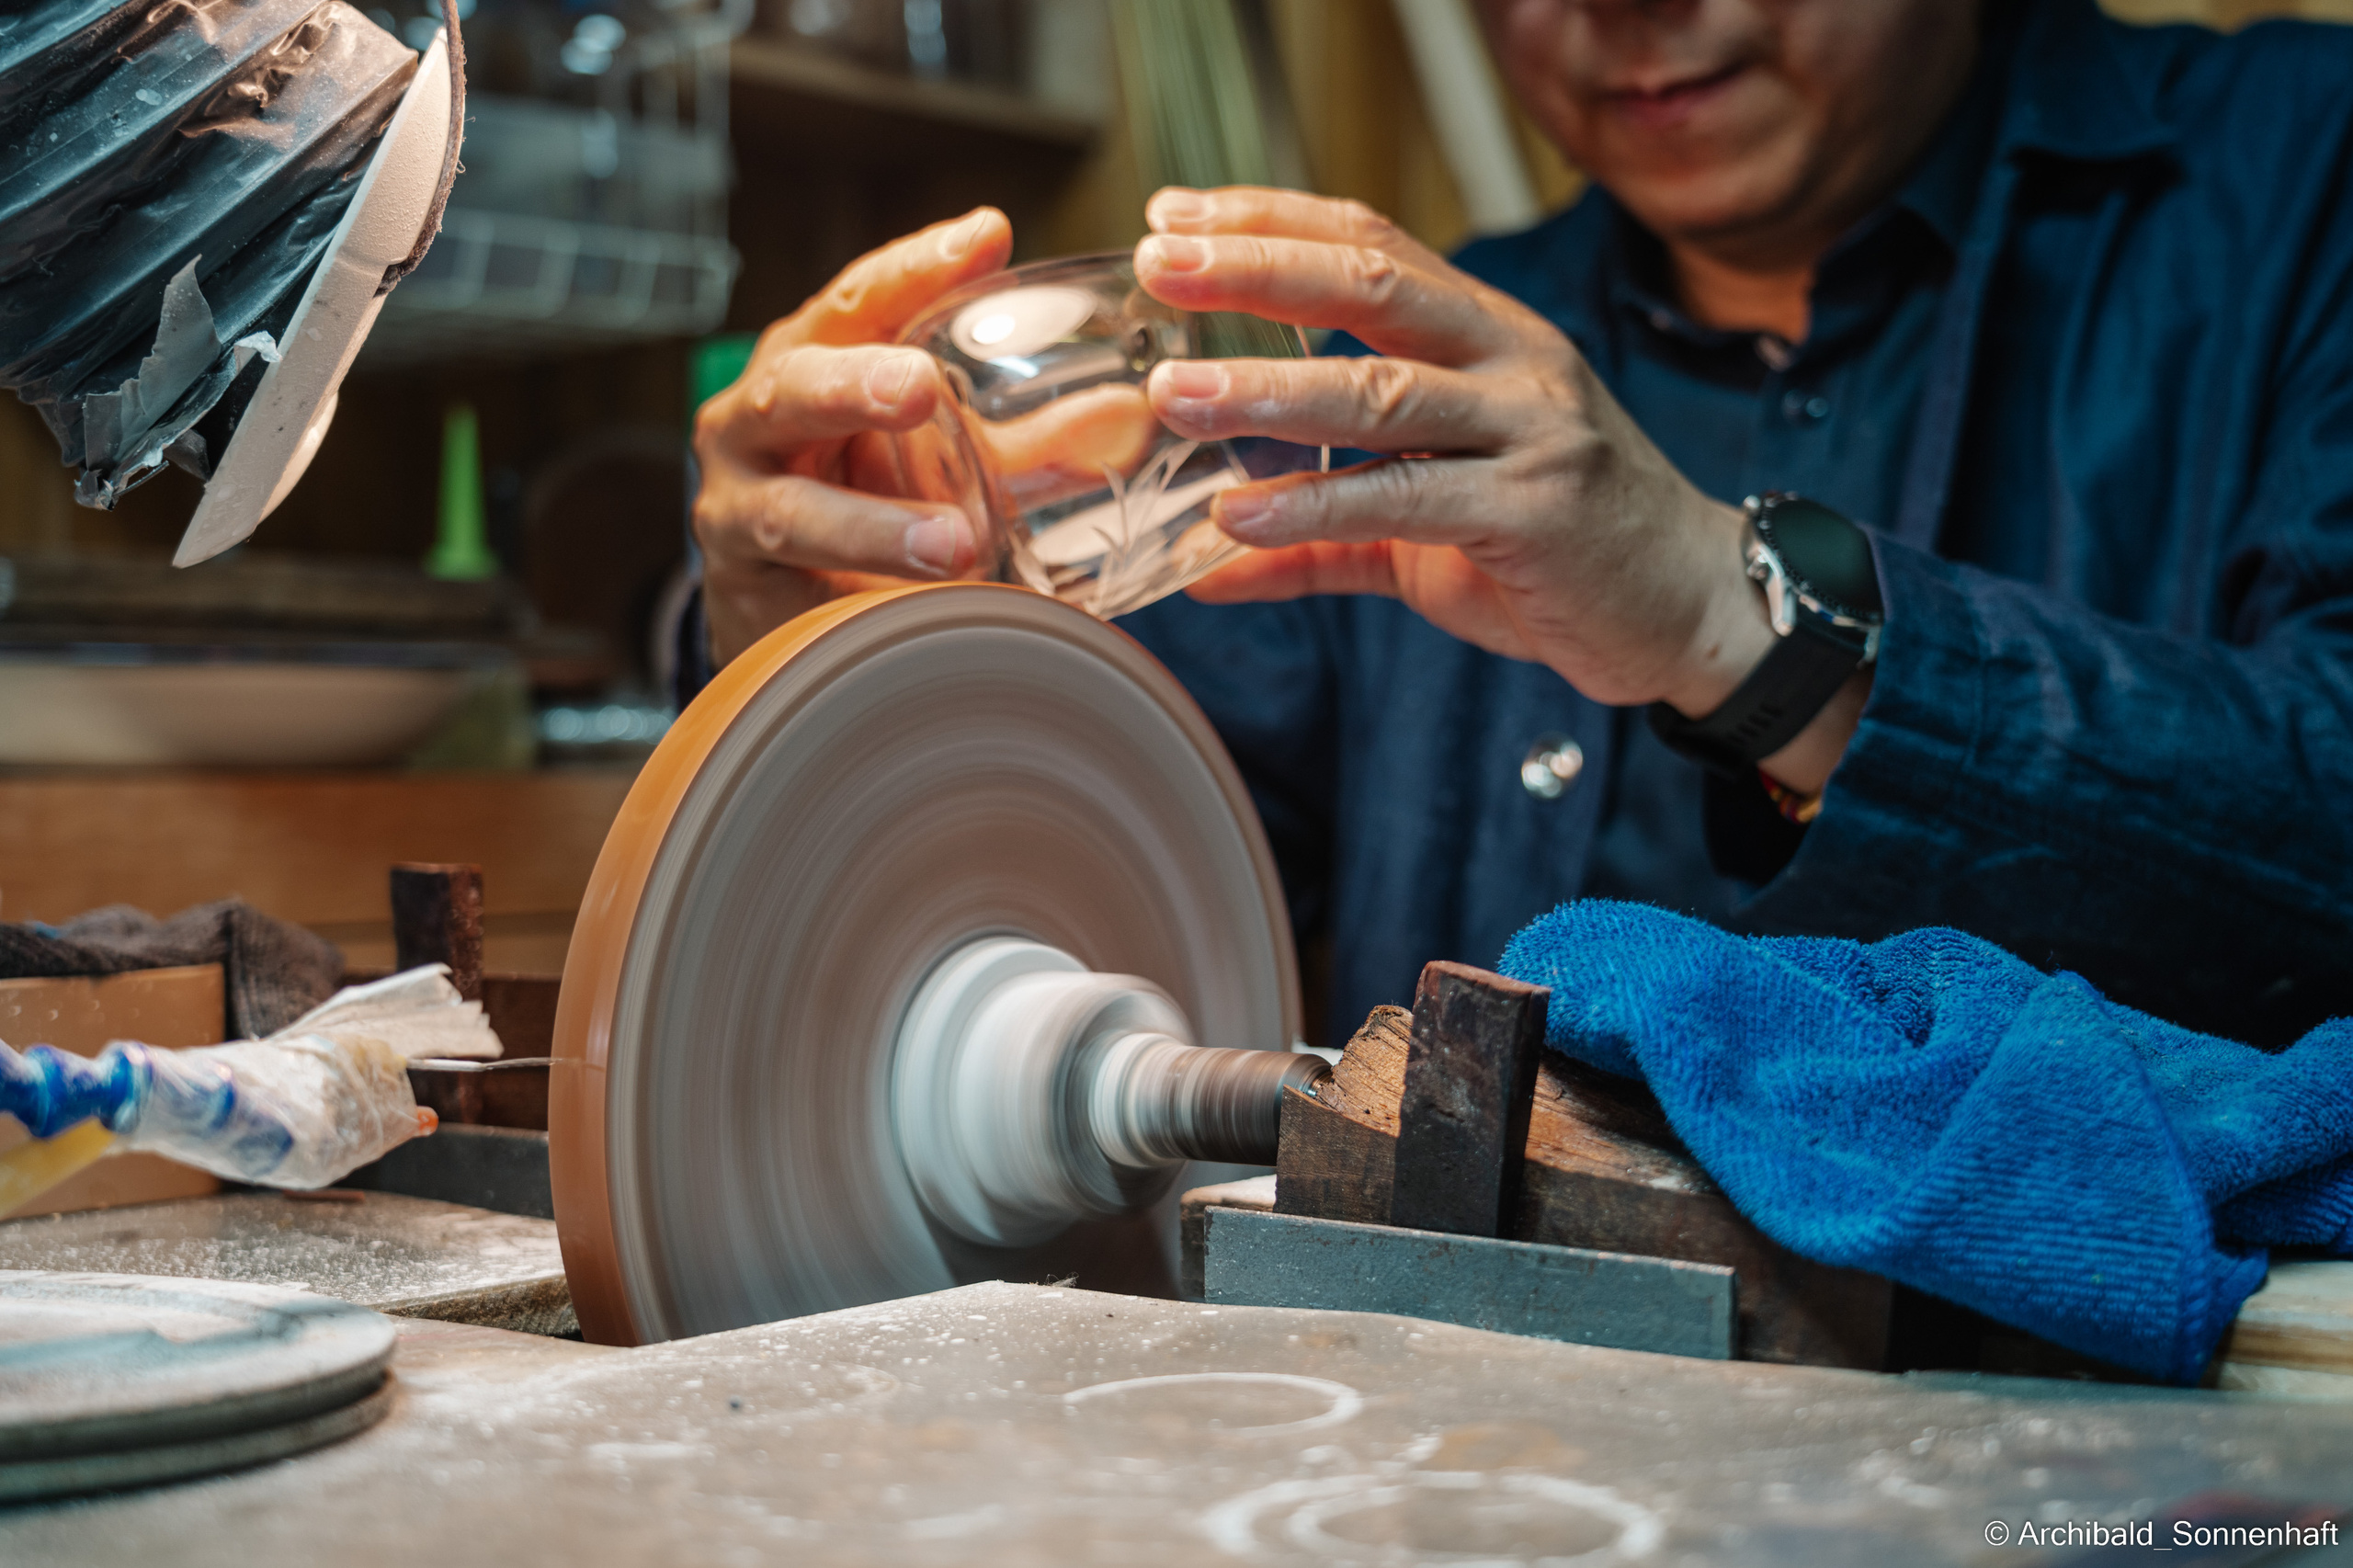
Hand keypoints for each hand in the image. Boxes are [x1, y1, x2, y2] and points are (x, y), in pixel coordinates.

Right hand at [691, 209, 1013, 666]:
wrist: (784, 603)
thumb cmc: (865, 500)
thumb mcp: (949, 461)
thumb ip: (1032, 444)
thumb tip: (1133, 422)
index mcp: (816, 355)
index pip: (862, 298)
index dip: (916, 268)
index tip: (987, 236)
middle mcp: (761, 414)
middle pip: (799, 384)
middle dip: (858, 385)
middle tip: (921, 389)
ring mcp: (737, 500)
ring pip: (792, 507)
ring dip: (876, 526)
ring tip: (955, 542)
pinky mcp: (740, 580)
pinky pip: (795, 590)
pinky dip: (856, 594)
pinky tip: (908, 608)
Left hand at [1132, 187, 1862, 789]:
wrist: (1691, 607)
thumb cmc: (1560, 550)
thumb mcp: (1427, 528)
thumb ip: (1318, 536)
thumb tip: (1204, 562)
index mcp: (1485, 335)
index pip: (1368, 243)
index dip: (1268, 221)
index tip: (1173, 213)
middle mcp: (1510, 360)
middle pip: (1371, 284)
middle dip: (1255, 269)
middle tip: (1158, 262)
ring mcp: (1530, 429)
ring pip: (1382, 390)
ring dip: (1267, 387)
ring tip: (1173, 395)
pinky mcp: (1535, 510)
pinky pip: (1406, 498)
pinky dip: (1315, 506)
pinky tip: (1240, 514)